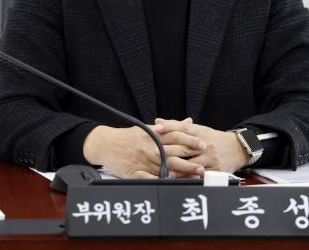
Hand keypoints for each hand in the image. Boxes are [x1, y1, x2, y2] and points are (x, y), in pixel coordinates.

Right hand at [82, 124, 206, 178]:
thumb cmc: (129, 136)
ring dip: (180, 174)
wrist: (105, 143)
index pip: (175, 137)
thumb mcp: (148, 128)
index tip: (203, 144)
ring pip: (163, 168)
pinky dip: (159, 182)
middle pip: (172, 154)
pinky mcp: (134, 172)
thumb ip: (170, 127)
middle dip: (189, 161)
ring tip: (194, 177)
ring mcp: (142, 161)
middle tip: (203, 165)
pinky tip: (170, 186)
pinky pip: (148, 179)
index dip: (190, 141)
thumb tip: (189, 122)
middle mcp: (149, 148)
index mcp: (153, 135)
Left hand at [155, 118, 248, 176]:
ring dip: (177, 168)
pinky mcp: (215, 170)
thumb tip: (158, 121)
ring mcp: (210, 158)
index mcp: (200, 132)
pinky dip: (190, 178)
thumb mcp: (198, 130)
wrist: (236, 148)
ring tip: (163, 171)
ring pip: (192, 164)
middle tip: (153, 151)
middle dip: (169, 149)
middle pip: (185, 147)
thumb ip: (178, 126)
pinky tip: (180, 181)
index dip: (169, 127)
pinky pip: (201, 176)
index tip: (156, 127)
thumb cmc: (213, 139)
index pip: (183, 127)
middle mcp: (204, 144)